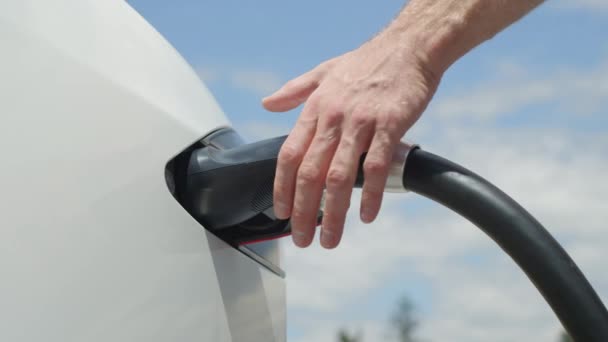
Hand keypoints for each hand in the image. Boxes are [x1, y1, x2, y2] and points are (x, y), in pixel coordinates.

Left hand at [262, 34, 440, 248]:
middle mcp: (332, 117)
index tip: (281, 212)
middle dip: (303, 212)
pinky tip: (367, 216)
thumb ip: (293, 91)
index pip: (289, 155)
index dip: (282, 187)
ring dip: (333, 214)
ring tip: (331, 238)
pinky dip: (371, 195)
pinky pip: (376, 167)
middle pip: (310, 174)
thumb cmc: (367, 62)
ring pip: (339, 177)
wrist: (409, 47)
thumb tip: (267, 104)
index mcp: (315, 108)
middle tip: (302, 238)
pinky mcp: (390, 125)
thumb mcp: (323, 71)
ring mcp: (360, 122)